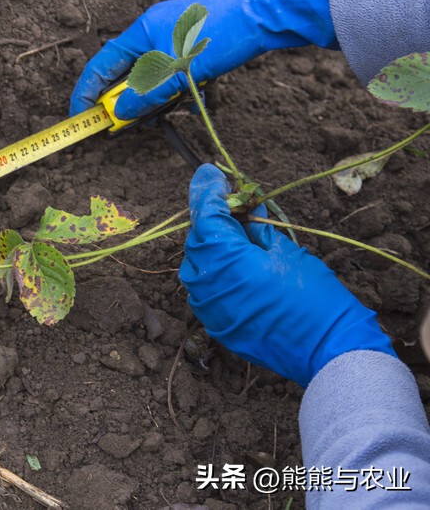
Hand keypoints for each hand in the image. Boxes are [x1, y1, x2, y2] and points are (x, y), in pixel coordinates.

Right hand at [70, 0, 338, 119]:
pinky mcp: (198, 44)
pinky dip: (181, 88)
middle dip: (130, 99)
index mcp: (141, 30)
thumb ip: (144, 95)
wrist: (268, 12)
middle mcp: (155, 31)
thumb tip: (120, 115)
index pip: (102, 64)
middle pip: (128, 72)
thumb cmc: (218, 34)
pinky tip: (196, 96)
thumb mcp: (176, 71)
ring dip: (160, 96)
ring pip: (155, 76)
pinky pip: (177, 73)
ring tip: (173, 108)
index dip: (87, 92)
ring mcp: (177, 36)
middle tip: (133, 122)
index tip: (81, 117)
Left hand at [178, 164, 394, 386]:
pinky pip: (205, 290)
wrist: (327, 352)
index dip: (206, 191)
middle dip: (213, 220)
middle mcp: (206, 284)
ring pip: (198, 265)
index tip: (209, 173)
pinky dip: (217, 274)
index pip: (204, 215)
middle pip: (198, 239)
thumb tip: (244, 209)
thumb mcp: (288, 251)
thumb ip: (257, 228)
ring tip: (240, 239)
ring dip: (213, 248)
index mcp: (224, 259)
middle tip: (234, 206)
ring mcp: (206, 308)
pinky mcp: (214, 324)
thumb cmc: (315, 299)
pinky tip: (240, 268)